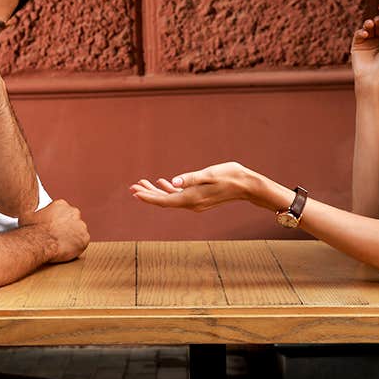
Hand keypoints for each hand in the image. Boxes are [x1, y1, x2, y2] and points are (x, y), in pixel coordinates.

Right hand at [19, 199, 88, 262]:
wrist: (39, 243)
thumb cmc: (32, 230)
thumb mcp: (28, 216)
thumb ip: (34, 213)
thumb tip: (30, 214)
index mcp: (61, 204)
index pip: (63, 211)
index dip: (58, 220)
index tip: (54, 226)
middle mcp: (73, 212)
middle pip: (73, 219)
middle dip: (68, 227)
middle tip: (58, 236)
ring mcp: (81, 225)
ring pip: (79, 231)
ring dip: (73, 237)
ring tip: (62, 244)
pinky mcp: (85, 238)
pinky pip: (82, 243)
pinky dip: (77, 247)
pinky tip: (67, 250)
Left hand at [129, 162, 262, 211]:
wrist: (247, 185)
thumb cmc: (230, 176)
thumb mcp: (209, 174)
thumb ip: (190, 178)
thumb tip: (173, 182)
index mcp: (192, 198)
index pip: (165, 201)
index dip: (148, 197)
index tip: (134, 192)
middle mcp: (192, 203)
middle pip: (164, 201)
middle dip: (147, 194)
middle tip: (131, 187)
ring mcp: (196, 202)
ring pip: (170, 198)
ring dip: (156, 191)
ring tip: (141, 183)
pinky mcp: (199, 198)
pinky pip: (179, 196)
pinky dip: (169, 190)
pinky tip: (162, 183)